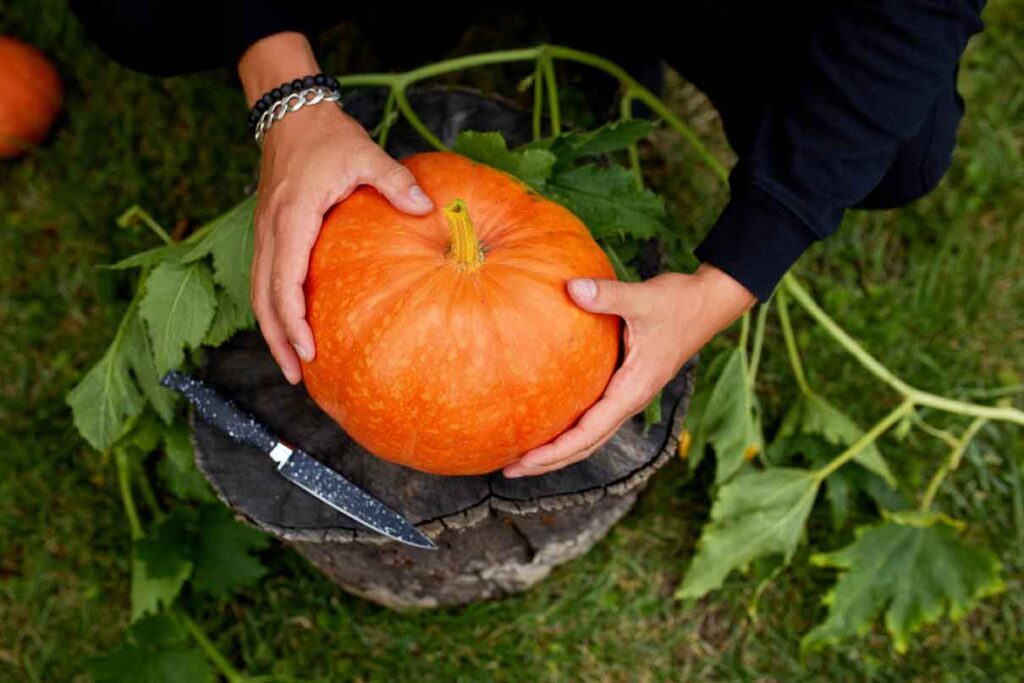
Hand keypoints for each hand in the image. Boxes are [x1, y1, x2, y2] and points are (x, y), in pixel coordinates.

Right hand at [239, 33, 433, 383]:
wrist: (291, 113)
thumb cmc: (327, 136)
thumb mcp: (364, 154)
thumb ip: (395, 181)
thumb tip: (427, 208)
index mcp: (292, 218)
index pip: (284, 281)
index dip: (293, 321)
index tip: (309, 351)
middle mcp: (271, 230)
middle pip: (263, 298)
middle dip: (277, 340)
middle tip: (297, 376)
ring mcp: (266, 232)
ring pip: (259, 291)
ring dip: (272, 329)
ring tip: (292, 364)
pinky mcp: (270, 232)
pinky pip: (266, 279)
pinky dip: (275, 308)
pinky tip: (294, 327)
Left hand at [503, 263, 755, 477]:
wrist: (709, 302)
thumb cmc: (679, 302)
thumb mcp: (643, 298)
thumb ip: (607, 295)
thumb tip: (570, 287)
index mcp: (633, 390)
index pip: (589, 433)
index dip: (556, 451)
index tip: (525, 461)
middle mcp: (630, 399)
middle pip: (586, 445)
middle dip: (549, 461)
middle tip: (509, 469)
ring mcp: (629, 394)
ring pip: (591, 434)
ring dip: (559, 448)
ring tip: (523, 454)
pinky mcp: (627, 383)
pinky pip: (595, 414)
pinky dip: (571, 426)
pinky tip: (548, 417)